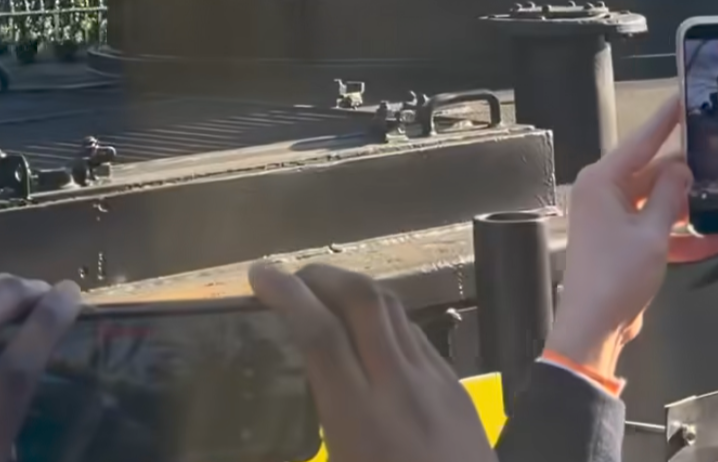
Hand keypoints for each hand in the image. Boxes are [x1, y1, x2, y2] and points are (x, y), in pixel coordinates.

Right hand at [250, 261, 493, 461]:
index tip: (258, 274)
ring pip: (395, 311)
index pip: (320, 333)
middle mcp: (400, 388)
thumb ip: (310, 443)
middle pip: (362, 301)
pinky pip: (417, 337)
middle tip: (291, 278)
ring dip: (356, 292)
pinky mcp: (459, 392)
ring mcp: (437, 385)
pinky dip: (386, 321)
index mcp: (362, 420)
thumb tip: (259, 444)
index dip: (286, 295)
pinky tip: (373, 338)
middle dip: (323, 276)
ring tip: (327, 297)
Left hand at [549, 99, 691, 380]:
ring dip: (688, 208)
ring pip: (657, 202)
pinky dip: (681, 236)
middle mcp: (605, 192)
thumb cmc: (618, 274)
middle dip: (686, 174)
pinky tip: (716, 241)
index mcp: (603, 180)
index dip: (665, 120)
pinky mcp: (625, 243)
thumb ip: (669, 197)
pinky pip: (655, 229)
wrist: (594, 327)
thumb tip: (682, 168)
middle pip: (652, 172)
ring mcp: (614, 218)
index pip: (641, 141)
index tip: (685, 98)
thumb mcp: (651, 234)